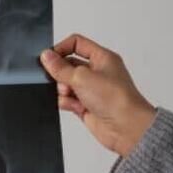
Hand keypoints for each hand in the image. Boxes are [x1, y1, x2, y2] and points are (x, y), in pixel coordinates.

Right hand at [40, 33, 155, 157]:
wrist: (126, 128)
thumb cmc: (116, 99)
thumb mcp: (82, 77)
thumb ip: (60, 67)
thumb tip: (46, 56)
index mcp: (102, 58)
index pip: (76, 43)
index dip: (61, 48)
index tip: (49, 58)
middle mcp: (96, 72)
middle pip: (67, 64)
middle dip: (60, 73)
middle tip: (61, 79)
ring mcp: (91, 89)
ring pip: (64, 83)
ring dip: (63, 90)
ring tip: (71, 94)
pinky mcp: (85, 105)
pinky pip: (66, 99)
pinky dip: (66, 102)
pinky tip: (75, 106)